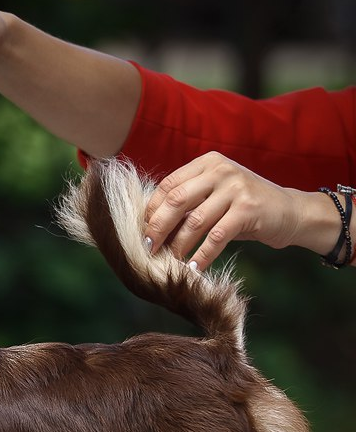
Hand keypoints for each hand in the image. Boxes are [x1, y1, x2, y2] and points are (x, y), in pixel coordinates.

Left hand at [143, 151, 306, 269]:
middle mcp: (220, 170)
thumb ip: (189, 202)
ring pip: (195, 221)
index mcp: (207, 163)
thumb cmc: (243, 208)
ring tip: (170, 261)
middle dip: (158, 227)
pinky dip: (202, 255)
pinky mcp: (249, 209)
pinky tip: (194, 267)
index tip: (142, 231)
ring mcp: (236, 188)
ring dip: (179, 245)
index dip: (152, 210)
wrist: (290, 212)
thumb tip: (150, 225)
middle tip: (148, 248)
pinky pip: (217, 237)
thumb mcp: (215, 195)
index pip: (168, 185)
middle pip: (176, 200)